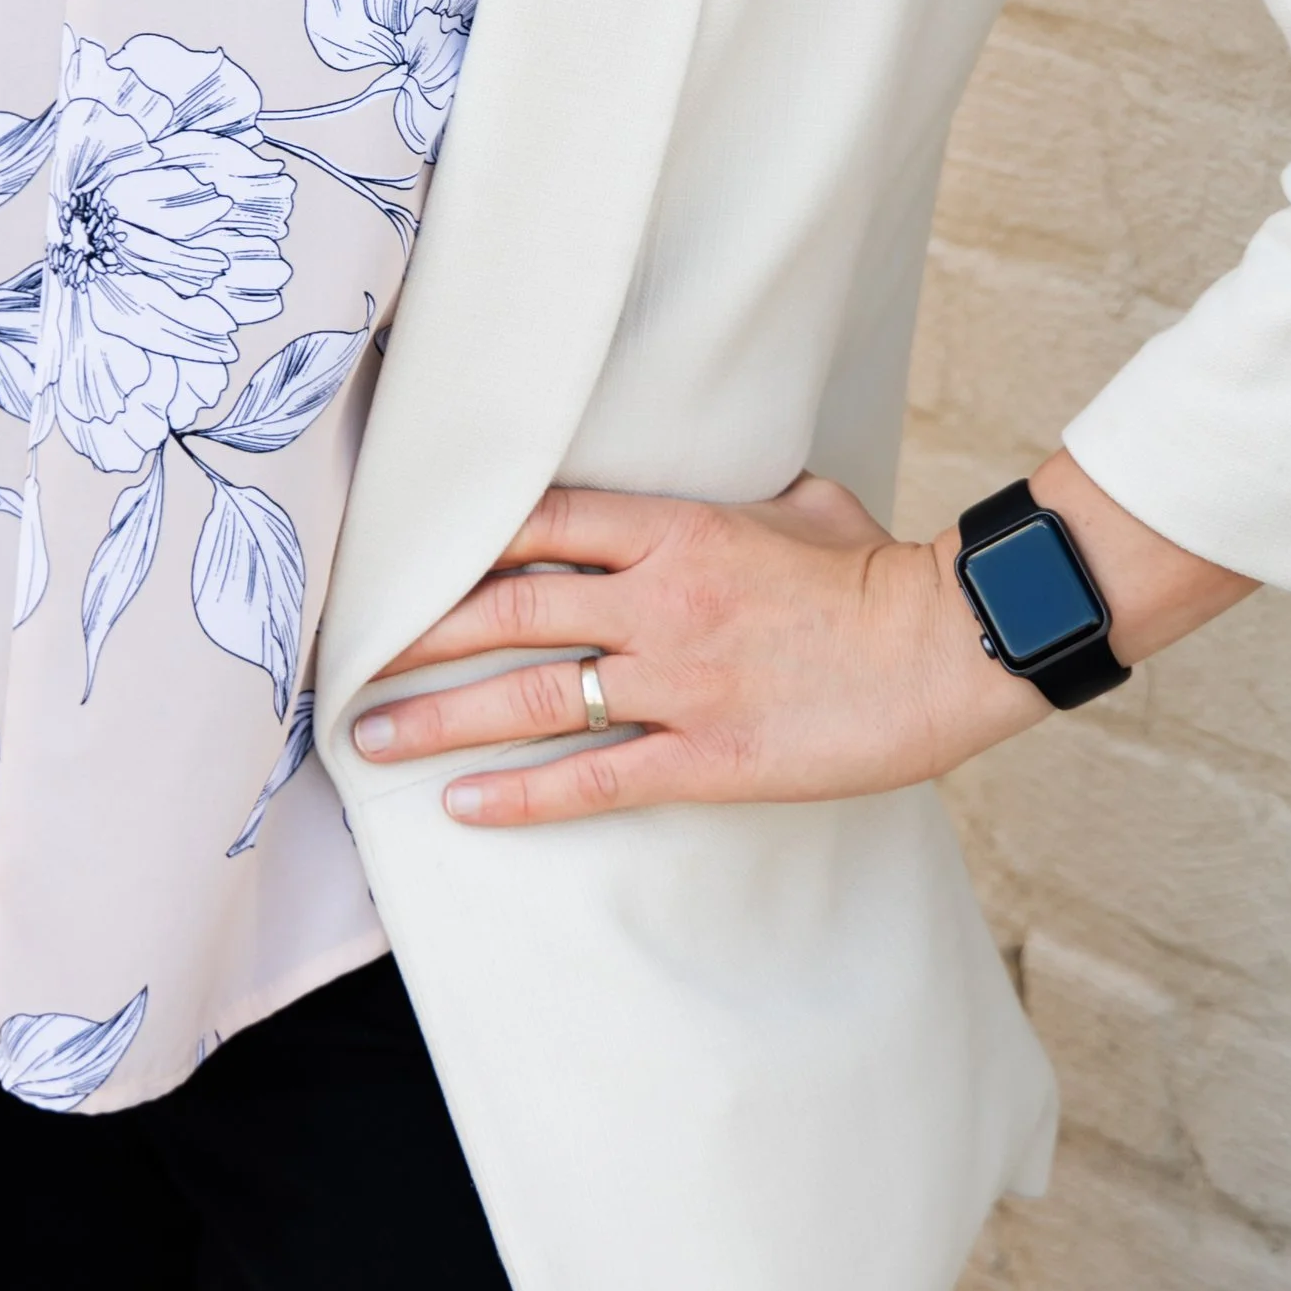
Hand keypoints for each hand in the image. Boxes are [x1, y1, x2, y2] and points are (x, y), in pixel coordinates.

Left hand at [351, 471, 1044, 827]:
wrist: (942, 644)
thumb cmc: (876, 568)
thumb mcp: (801, 503)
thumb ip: (738, 497)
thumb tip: (726, 485)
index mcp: (676, 528)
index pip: (540, 522)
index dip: (462, 543)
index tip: (403, 558)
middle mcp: (658, 599)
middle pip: (509, 609)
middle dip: (418, 633)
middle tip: (348, 653)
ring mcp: (679, 680)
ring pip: (532, 694)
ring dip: (441, 717)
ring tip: (370, 735)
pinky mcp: (707, 755)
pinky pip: (594, 776)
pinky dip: (522, 794)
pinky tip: (463, 805)